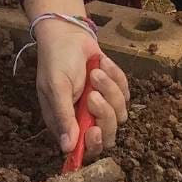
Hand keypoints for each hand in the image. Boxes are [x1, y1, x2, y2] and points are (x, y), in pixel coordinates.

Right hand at [34, 22, 128, 160]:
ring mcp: (102, 105)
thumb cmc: (57, 59)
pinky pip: (126, 94)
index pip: (84, 147)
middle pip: (107, 135)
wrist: (69, 33)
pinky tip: (101, 63)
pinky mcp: (114, 91)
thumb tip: (67, 148)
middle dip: (104, 114)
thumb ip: (63, 116)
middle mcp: (85, 118)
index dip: (93, 143)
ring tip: (94, 71)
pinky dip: (115, 77)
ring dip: (109, 90)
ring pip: (120, 114)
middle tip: (93, 93)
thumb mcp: (55, 87)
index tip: (94, 129)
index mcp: (66, 122)